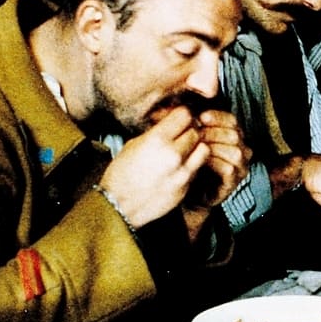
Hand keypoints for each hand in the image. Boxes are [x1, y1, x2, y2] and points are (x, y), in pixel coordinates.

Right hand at [98, 107, 208, 227]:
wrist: (117, 206)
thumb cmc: (120, 176)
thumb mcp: (133, 144)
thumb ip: (156, 132)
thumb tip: (170, 122)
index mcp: (157, 140)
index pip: (184, 115)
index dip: (180, 115)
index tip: (177, 118)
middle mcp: (173, 155)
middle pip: (195, 132)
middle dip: (188, 130)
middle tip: (179, 134)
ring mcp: (181, 173)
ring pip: (203, 149)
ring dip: (196, 147)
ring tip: (183, 150)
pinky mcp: (185, 187)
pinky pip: (197, 169)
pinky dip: (192, 164)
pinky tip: (179, 166)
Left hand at [183, 108, 251, 209]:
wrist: (187, 194)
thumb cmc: (187, 163)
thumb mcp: (185, 140)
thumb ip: (181, 125)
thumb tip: (168, 108)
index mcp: (232, 135)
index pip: (232, 120)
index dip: (218, 117)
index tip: (201, 117)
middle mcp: (241, 149)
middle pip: (235, 134)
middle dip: (214, 132)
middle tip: (197, 133)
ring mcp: (239, 166)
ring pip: (234, 151)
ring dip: (214, 147)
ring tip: (197, 147)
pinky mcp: (234, 182)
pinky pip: (229, 169)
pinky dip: (214, 163)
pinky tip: (200, 161)